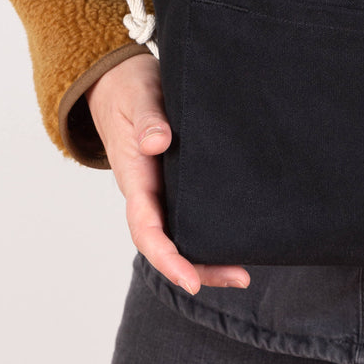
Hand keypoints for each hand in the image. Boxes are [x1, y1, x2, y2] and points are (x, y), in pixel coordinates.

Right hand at [86, 53, 250, 294]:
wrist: (121, 82)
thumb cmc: (130, 90)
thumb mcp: (139, 96)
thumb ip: (148, 119)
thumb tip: (158, 142)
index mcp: (135, 178)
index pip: (147, 229)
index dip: (168, 258)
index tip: (189, 280)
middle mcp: (148, 193)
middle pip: (167, 244)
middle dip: (197, 268)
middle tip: (239, 278)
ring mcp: (162, 191)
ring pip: (180, 235)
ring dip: (207, 258)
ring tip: (242, 274)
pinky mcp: (176, 182)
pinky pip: (191, 216)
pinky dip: (211, 234)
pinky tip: (237, 241)